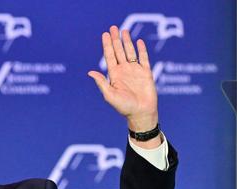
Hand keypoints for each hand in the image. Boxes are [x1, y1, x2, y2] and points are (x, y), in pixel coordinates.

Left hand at [88, 26, 158, 140]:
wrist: (141, 113)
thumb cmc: (124, 107)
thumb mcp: (110, 95)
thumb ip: (101, 83)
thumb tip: (90, 72)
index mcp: (114, 75)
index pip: (109, 56)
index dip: (107, 45)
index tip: (105, 34)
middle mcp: (124, 71)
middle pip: (119, 51)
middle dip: (115, 40)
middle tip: (113, 27)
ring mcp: (135, 71)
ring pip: (130, 52)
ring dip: (127, 42)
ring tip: (124, 30)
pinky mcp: (146, 73)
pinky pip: (144, 59)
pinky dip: (142, 50)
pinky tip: (139, 42)